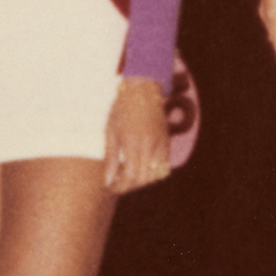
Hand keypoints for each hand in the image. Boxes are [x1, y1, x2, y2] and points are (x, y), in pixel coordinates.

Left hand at [104, 76, 171, 192]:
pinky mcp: (166, 142)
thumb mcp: (111, 132)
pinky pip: (163, 166)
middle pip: (143, 179)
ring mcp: (160, 145)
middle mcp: (149, 146)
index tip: (111, 185)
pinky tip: (141, 167)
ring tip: (128, 175)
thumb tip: (108, 180)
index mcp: (132, 143)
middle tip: (118, 182)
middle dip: (130, 186)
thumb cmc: (123, 109)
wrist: (143, 90)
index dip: (120, 186)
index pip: (130, 176)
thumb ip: (111, 158)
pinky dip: (152, 172)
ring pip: (155, 176)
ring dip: (141, 181)